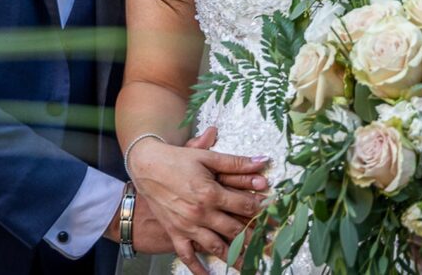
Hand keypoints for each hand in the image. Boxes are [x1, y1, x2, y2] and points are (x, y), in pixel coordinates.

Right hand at [127, 132, 269, 274]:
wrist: (146, 166)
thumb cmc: (177, 159)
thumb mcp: (206, 157)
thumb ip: (235, 162)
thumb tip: (262, 161)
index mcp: (210, 193)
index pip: (244, 205)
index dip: (262, 210)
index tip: (275, 216)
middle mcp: (201, 213)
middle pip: (235, 230)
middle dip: (255, 238)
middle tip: (270, 246)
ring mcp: (188, 226)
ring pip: (217, 247)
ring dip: (236, 258)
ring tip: (252, 266)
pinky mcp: (175, 233)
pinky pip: (188, 256)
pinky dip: (199, 269)